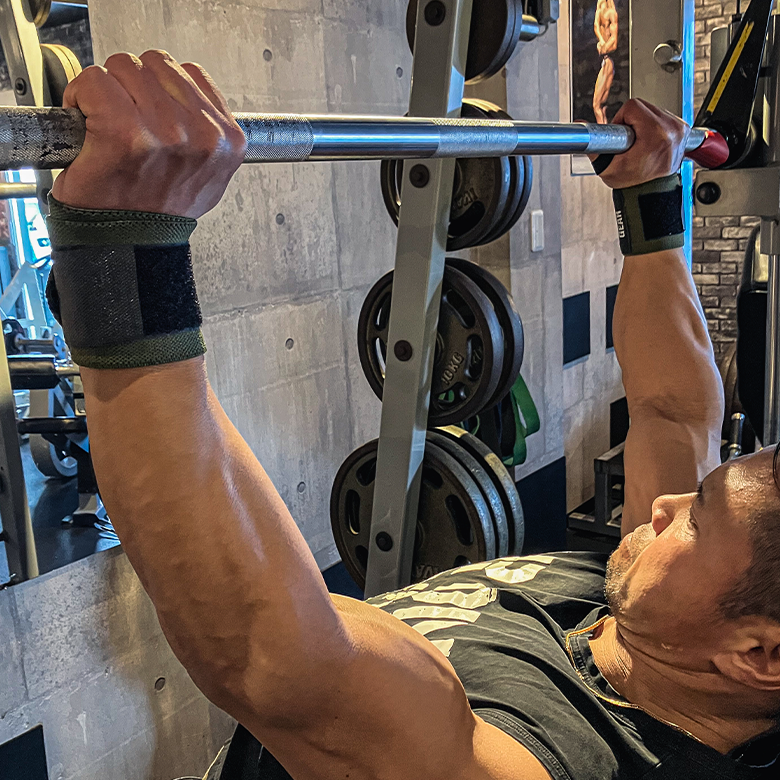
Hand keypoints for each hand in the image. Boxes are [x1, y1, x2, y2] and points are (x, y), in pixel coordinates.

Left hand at [51, 51, 246, 217]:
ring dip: (107, 89)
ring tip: (108, 125)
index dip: (163, 89)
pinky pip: (95, 81)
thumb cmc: (158, 214)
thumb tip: (197, 104)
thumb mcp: (209, 178)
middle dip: (134, 86)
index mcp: (227, 141)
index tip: (151, 113)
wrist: (128, 244)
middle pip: (156, 63)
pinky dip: (81, 96)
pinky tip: (88, 124)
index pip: (193, 74)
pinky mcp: (125, 132)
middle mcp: (201, 134)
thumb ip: (209, 136)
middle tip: (125, 120)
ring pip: (124, 66)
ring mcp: (165, 132)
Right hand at [593, 98, 689, 189]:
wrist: (651, 193)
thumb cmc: (633, 183)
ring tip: (640, 144)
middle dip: (632, 121)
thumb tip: (579, 123)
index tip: (622, 137)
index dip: (621, 121)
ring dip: (643, 123)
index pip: (632, 107)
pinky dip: (654, 126)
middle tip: (630, 142)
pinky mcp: (684, 130)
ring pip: (654, 110)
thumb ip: (593, 145)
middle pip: (644, 106)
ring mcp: (681, 129)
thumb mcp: (608, 166)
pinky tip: (650, 142)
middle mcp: (673, 129)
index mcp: (656, 134)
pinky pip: (664, 117)